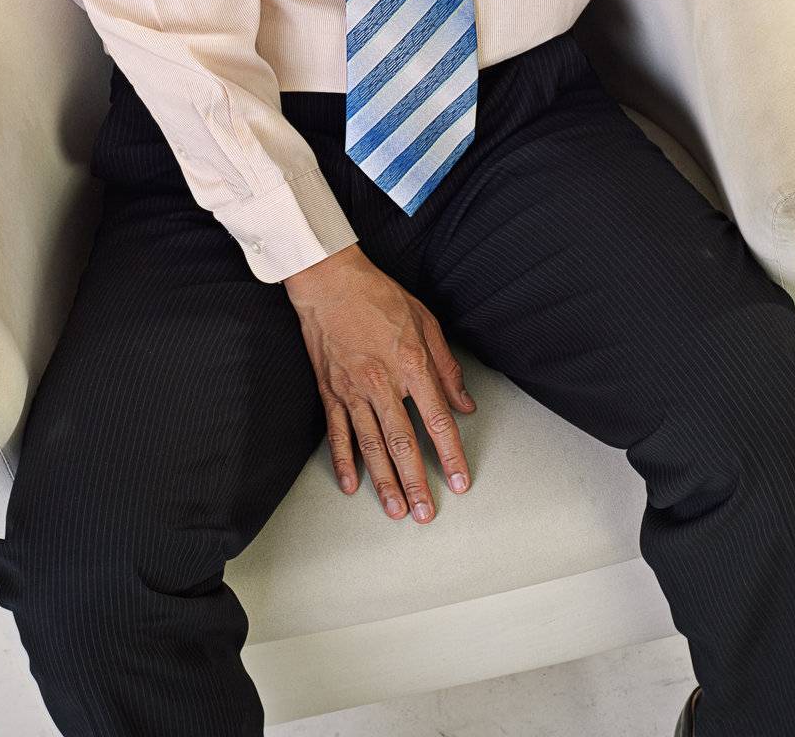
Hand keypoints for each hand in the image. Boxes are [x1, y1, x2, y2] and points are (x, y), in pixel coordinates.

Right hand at [283, 243, 475, 521]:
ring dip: (384, 481)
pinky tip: (351, 484)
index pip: (437, 421)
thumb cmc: (378, 296)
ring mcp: (352, 389)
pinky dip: (343, 461)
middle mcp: (381, 382)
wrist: (329, 281)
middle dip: (416, 482)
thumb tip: (465, 404)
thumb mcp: (426, 322)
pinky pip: (337, 432)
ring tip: (395, 509)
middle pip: (402, 442)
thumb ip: (447, 367)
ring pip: (370, 445)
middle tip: (425, 513)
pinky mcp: (329, 390)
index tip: (459, 482)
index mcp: (411, 364)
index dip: (451, 455)